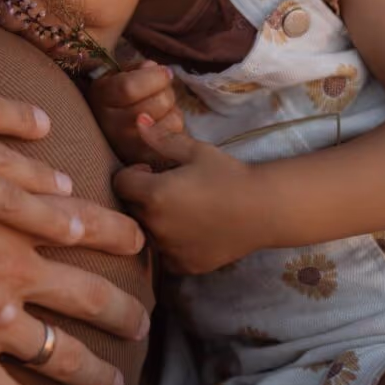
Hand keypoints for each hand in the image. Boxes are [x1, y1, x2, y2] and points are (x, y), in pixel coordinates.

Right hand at [89, 60, 184, 164]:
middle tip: (159, 90)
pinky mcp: (148, 160)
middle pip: (159, 103)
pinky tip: (162, 124)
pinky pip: (178, 138)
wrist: (110, 127)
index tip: (164, 72)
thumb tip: (153, 69)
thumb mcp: (119, 74)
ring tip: (160, 108)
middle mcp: (112, 126)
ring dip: (172, 110)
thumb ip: (136, 69)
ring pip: (173, 120)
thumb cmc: (119, 95)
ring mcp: (131, 147)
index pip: (130, 88)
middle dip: (166, 91)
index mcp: (101, 97)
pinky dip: (175, 126)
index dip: (155, 77)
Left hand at [113, 130, 259, 273]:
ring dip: (154, 221)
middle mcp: (155, 225)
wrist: (264, 209)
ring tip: (183, 208)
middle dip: (141, 197)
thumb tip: (137, 119)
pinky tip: (192, 229)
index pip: (120, 183)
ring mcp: (168, 249)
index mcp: (153, 194)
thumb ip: (161, 139)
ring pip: (146, 232)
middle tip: (169, 188)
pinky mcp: (183, 265)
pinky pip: (164, 254)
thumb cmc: (229, 175)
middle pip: (130, 209)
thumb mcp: (195, 151)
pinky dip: (170, 243)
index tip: (152, 170)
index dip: (133, 173)